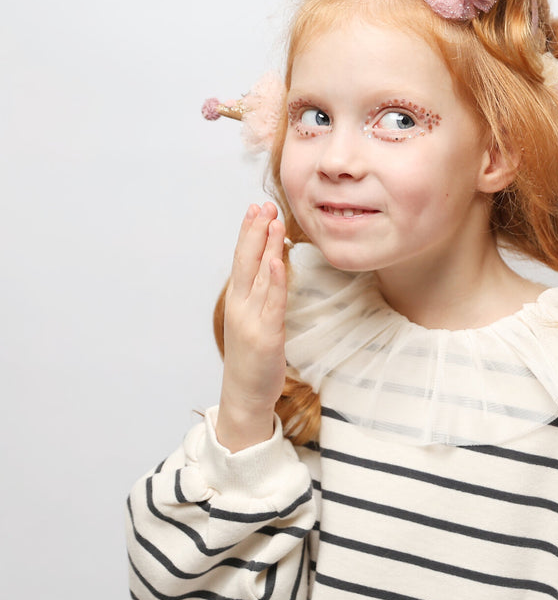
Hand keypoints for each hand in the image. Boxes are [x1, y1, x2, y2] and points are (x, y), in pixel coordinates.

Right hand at [217, 202, 287, 450]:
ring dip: (266, 246)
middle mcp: (240, 305)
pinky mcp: (266, 335)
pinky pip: (271, 302)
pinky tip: (276, 260)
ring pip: (259, 275)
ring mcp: (251, 319)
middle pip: (246, 260)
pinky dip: (273, 280)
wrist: (245, 395)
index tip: (257, 208)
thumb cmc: (253, 358)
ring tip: (272, 221)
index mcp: (238, 301)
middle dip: (255, 231)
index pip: (243, 259)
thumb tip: (272, 265)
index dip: (250, 233)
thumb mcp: (255, 319)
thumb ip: (262, 294)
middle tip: (262, 204)